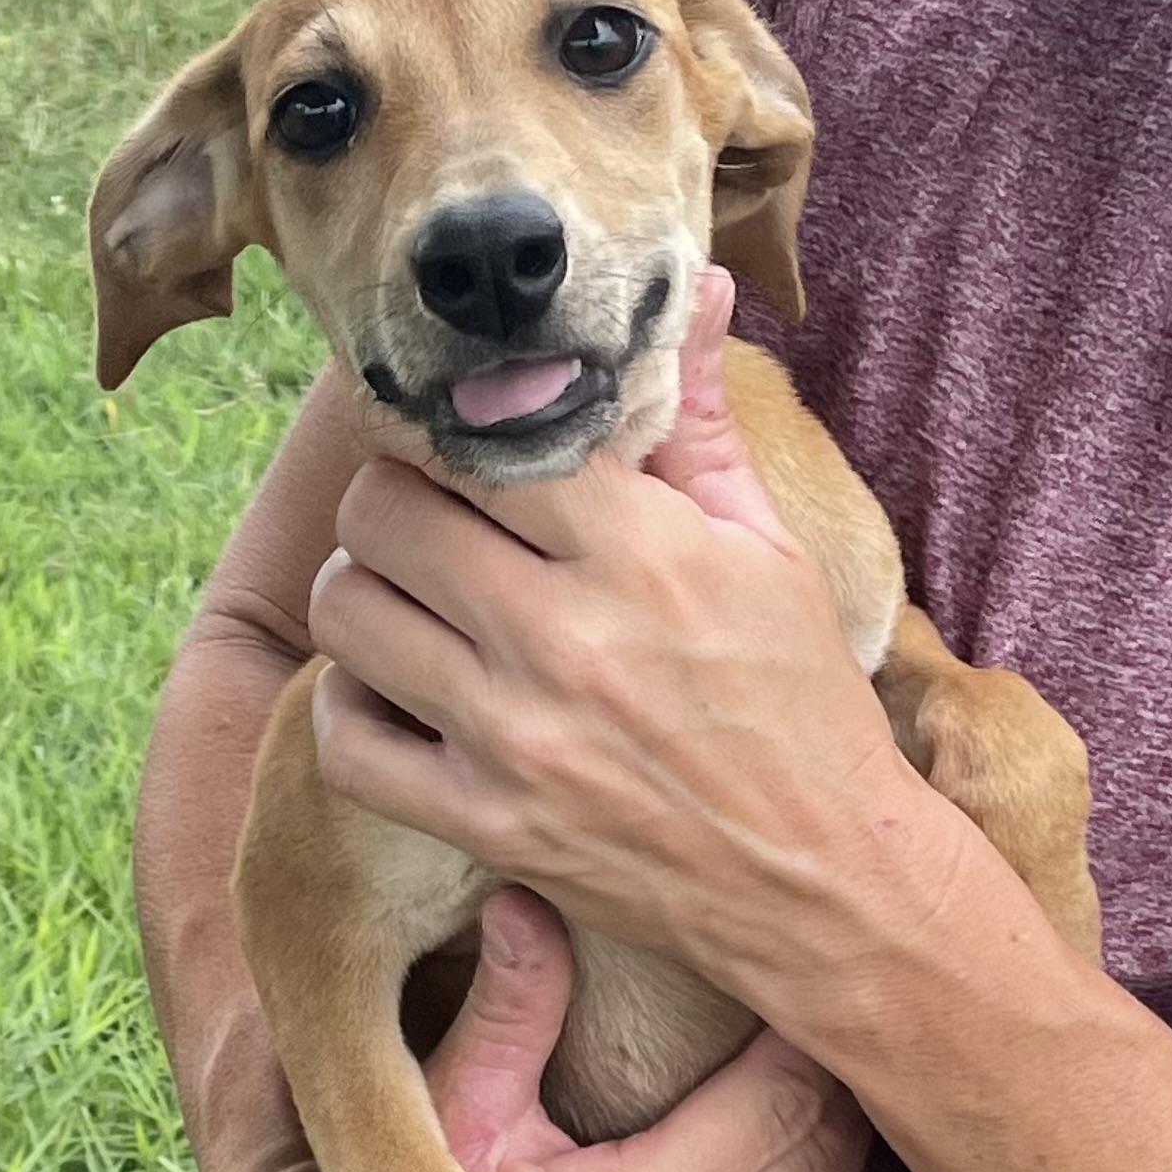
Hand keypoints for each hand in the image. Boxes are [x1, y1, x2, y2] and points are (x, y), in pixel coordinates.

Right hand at [212, 884, 865, 1171]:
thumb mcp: (451, 1105)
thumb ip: (510, 1006)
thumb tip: (526, 896)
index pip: (774, 1107)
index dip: (807, 1038)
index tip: (808, 974)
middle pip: (813, 1160)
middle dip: (836, 1080)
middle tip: (837, 1003)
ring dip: (836, 1143)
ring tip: (836, 1065)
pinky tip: (803, 1148)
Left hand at [308, 268, 948, 1049]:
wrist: (824, 884)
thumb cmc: (799, 706)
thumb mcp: (769, 552)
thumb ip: (703, 423)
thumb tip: (699, 287)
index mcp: (639, 551)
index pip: (479, 437)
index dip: (453, 425)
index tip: (459, 437)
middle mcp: (563, 637)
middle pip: (384, 512)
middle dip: (393, 498)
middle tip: (424, 515)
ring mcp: (514, 737)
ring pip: (349, 614)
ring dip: (362, 592)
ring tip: (406, 597)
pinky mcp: (487, 825)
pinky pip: (347, 744)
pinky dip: (351, 709)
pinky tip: (396, 694)